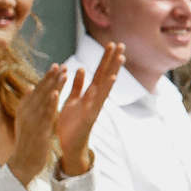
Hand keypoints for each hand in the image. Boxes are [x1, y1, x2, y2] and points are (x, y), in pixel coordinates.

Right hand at [9, 65, 67, 184]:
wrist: (23, 162)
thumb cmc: (28, 141)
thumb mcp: (26, 120)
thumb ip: (29, 103)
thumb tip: (30, 87)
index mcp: (24, 109)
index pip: (37, 90)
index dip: (47, 78)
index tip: (57, 65)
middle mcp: (26, 112)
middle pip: (40, 91)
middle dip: (51, 77)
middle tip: (62, 64)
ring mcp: (31, 121)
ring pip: (44, 100)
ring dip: (54, 86)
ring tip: (63, 73)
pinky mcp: (38, 130)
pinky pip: (45, 115)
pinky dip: (50, 103)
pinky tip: (56, 93)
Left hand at [56, 43, 123, 174]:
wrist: (69, 146)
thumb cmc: (70, 124)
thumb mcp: (71, 100)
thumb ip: (77, 86)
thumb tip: (81, 69)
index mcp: (90, 95)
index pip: (100, 73)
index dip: (106, 59)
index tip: (113, 44)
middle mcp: (95, 99)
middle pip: (106, 76)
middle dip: (113, 60)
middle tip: (121, 44)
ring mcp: (94, 107)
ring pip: (105, 87)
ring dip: (113, 71)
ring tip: (120, 58)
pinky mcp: (89, 117)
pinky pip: (96, 102)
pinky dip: (102, 91)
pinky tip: (110, 79)